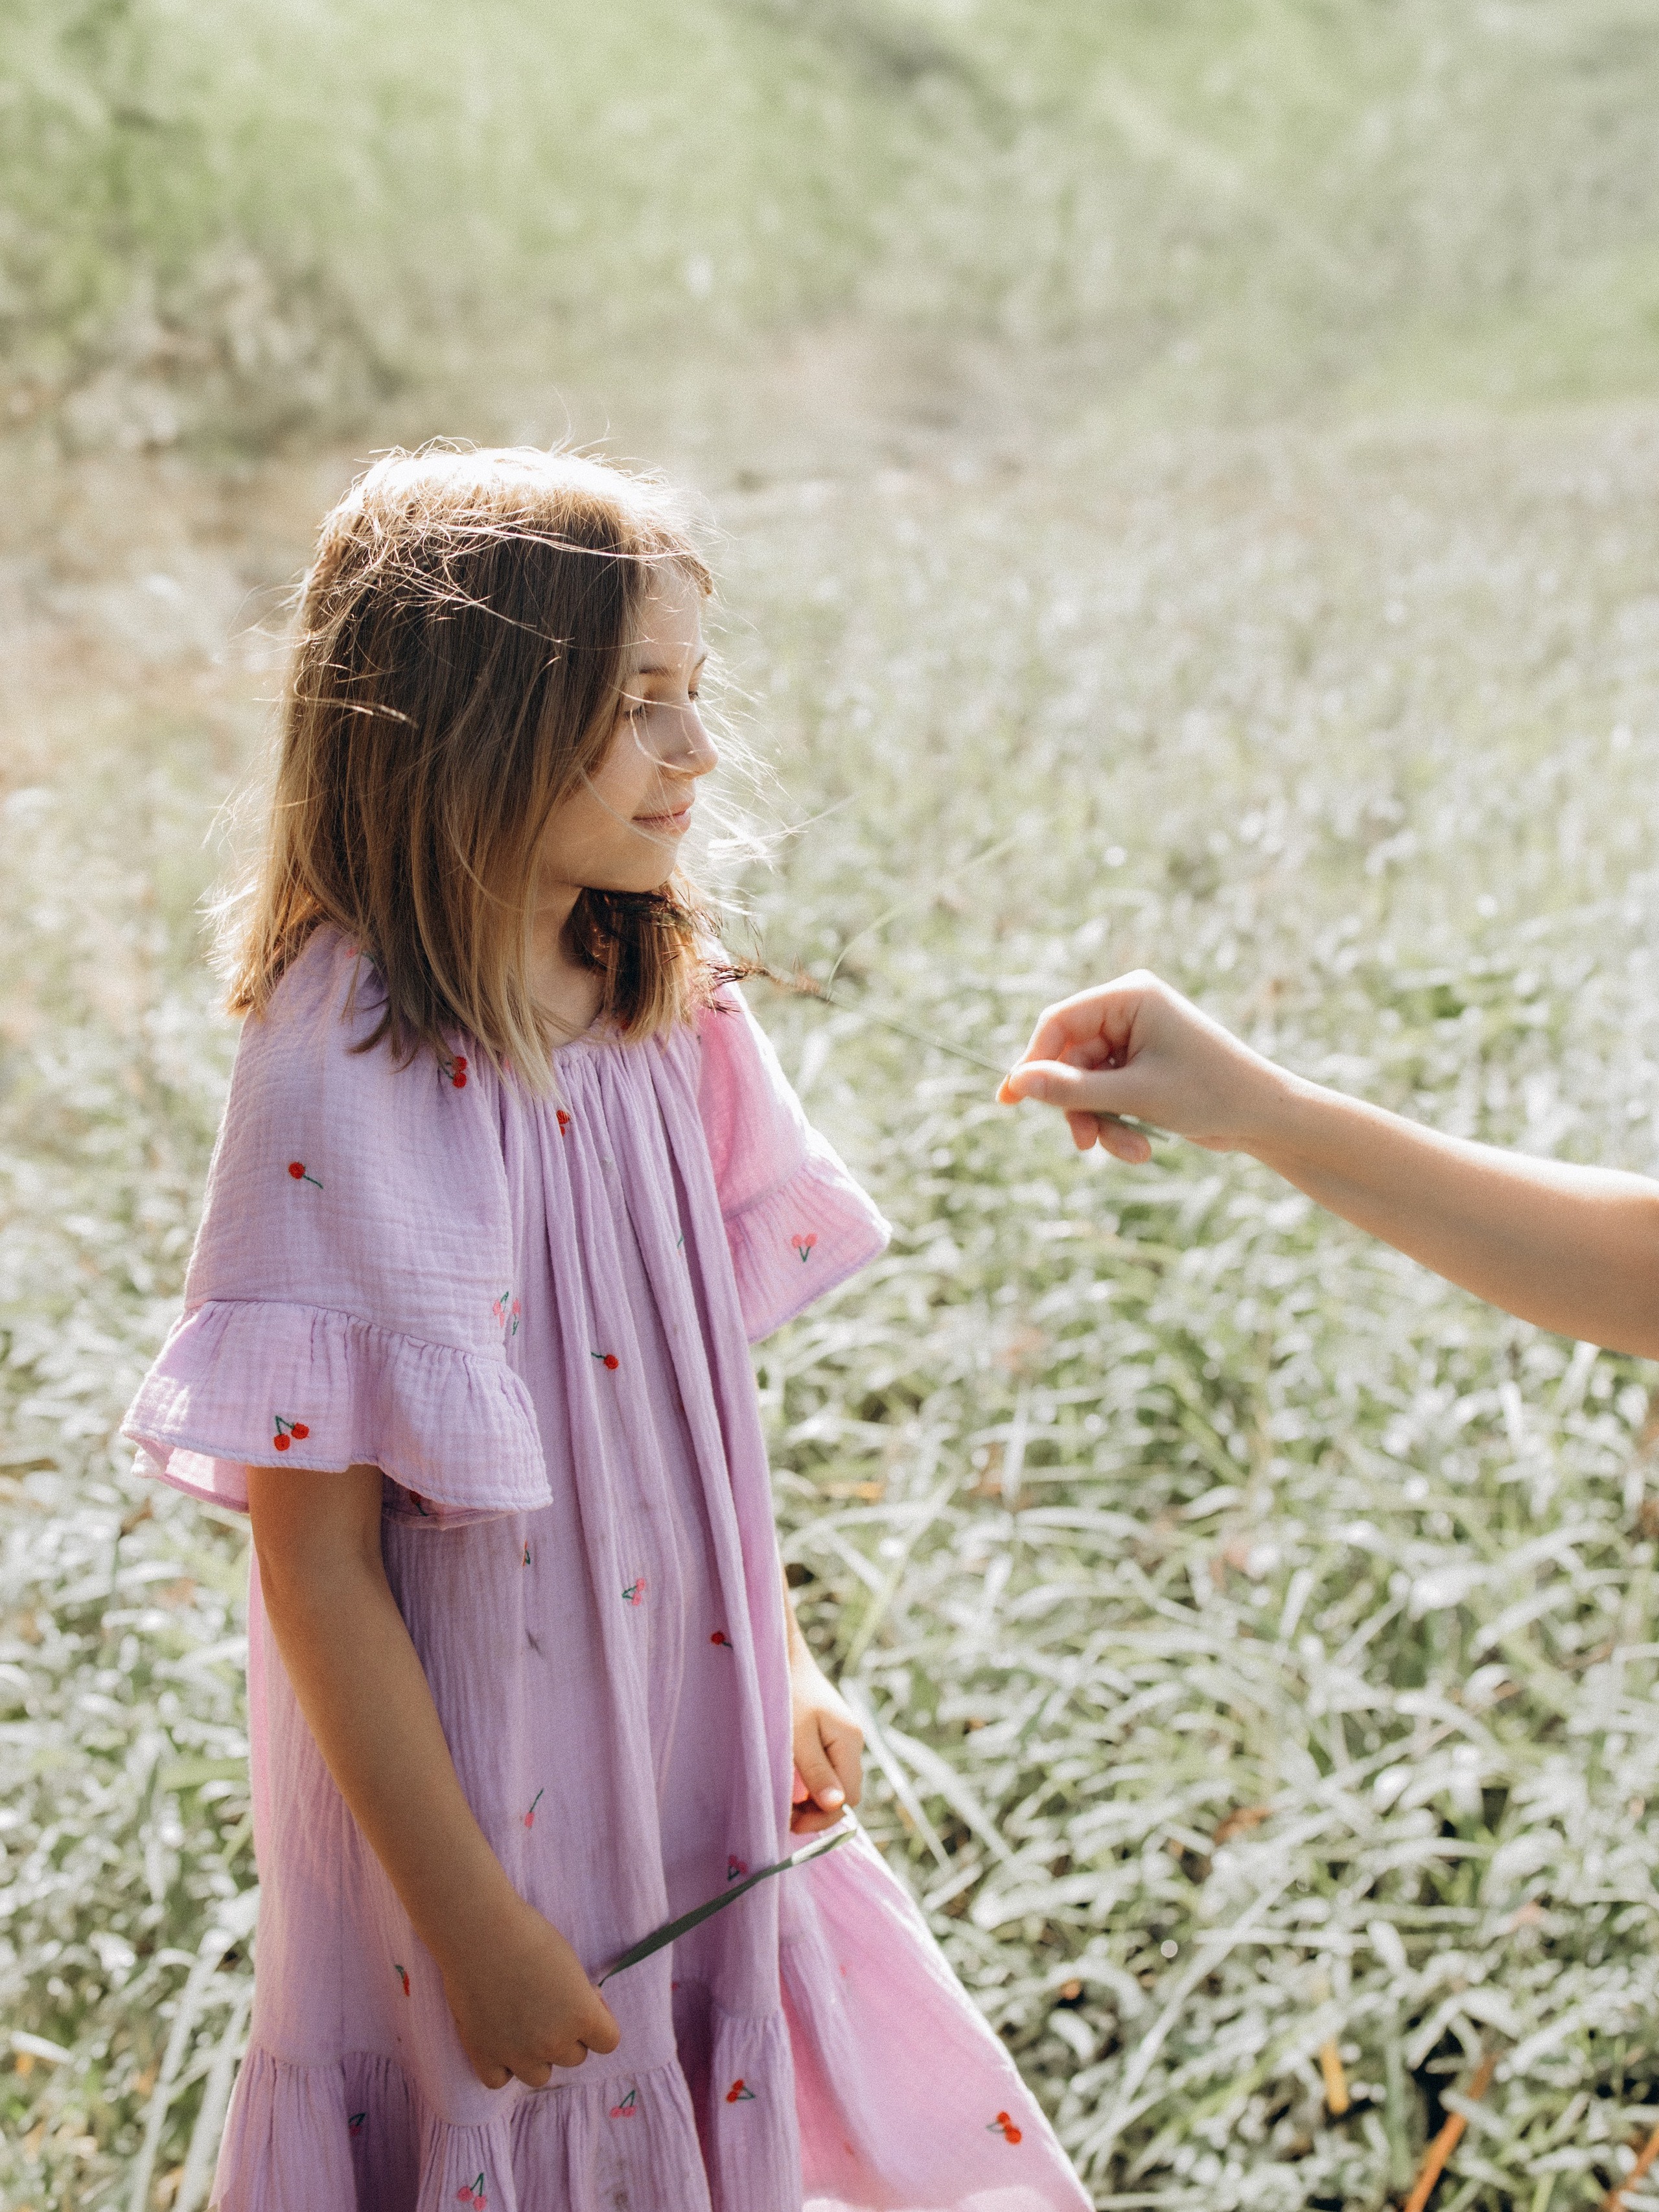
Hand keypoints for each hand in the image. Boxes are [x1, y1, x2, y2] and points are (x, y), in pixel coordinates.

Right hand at [441, 1890, 619, 2088]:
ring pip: (540, 2076)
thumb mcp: (570, 1964)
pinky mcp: (483, 2055)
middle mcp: (553, 2042)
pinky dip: (501, 2066)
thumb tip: (584, 2012)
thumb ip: (579, 1998)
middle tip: (547, 2006)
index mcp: (581, 2016)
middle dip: (566, 2035)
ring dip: (537, 2057)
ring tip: (523, 2025)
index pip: (608, 2041)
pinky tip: (499, 2040)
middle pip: (574, 2057)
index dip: (599, 2022)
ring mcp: (517, 2053)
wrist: (480, 1932)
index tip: (584, 2003)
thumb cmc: (529, 1935)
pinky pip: (499, 2080)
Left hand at [787, 1640, 863, 1834]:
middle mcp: (852, 1741)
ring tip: (783, 1800)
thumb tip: (837, 1807)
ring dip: (811, 1797)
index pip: (850, 1798)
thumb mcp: (796, 1736)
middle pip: (845, 1793)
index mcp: (850, 1741)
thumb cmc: (784, 1692)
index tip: (792, 1823)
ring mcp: (841, 1737)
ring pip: (834, 1782)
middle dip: (817, 1810)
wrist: (776, 1653)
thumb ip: (817, 1771)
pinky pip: (825, 1768)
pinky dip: (809, 1781)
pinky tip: (788, 1780)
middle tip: (784, 1815)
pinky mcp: (828, 1733)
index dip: (825, 1817)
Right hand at [997, 970, 1286, 1160]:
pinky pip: (1106, 1094)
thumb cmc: (1209, 1094)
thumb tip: (1016, 1083)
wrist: (1265, 1117)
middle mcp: (1129, 1010)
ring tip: (1129, 1152)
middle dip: (1079, 1106)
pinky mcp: (1141, 1066)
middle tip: (1084, 1143)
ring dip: (1100, 1122)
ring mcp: (1135, 1039)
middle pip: (1069, 1058)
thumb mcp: (1134, 1095)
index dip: (1032, 1061)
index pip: (1059, 1022)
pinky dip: (1116, 1123)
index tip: (1009, 1099)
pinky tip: (1139, 1148)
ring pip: (1086, 1084)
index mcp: (1129, 997)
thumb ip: (1072, 1089)